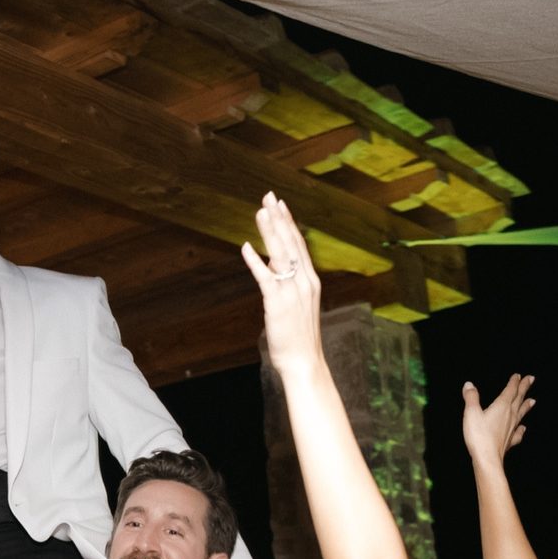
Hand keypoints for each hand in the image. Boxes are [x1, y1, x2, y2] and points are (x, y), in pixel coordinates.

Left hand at [240, 193, 321, 375]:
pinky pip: (266, 278)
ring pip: (281, 255)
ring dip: (270, 231)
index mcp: (310, 281)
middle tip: (269, 197)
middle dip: (279, 218)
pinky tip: (246, 247)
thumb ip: (291, 288)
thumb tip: (277, 275)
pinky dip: (256, 261)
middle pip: (291, 243)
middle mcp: (304, 282)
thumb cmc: (300, 338)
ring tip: (261, 212)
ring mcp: (293, 292)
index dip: (289, 224)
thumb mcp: (299, 307)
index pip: (300, 245)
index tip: (281, 205)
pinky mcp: (278, 304)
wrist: (305, 362)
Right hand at [461, 374, 535, 470]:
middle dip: (524, 388)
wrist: (488, 458)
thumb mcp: (471, 413)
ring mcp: (511, 429)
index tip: (519, 375)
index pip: (510, 391)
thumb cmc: (479, 436)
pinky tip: (523, 428)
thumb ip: (471, 398)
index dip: (514, 382)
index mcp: (501, 406)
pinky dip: (521, 429)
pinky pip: (518, 433)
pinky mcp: (509, 441)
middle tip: (531, 379)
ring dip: (526, 406)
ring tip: (532, 401)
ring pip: (521, 414)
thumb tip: (469, 385)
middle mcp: (510, 416)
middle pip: (519, 399)